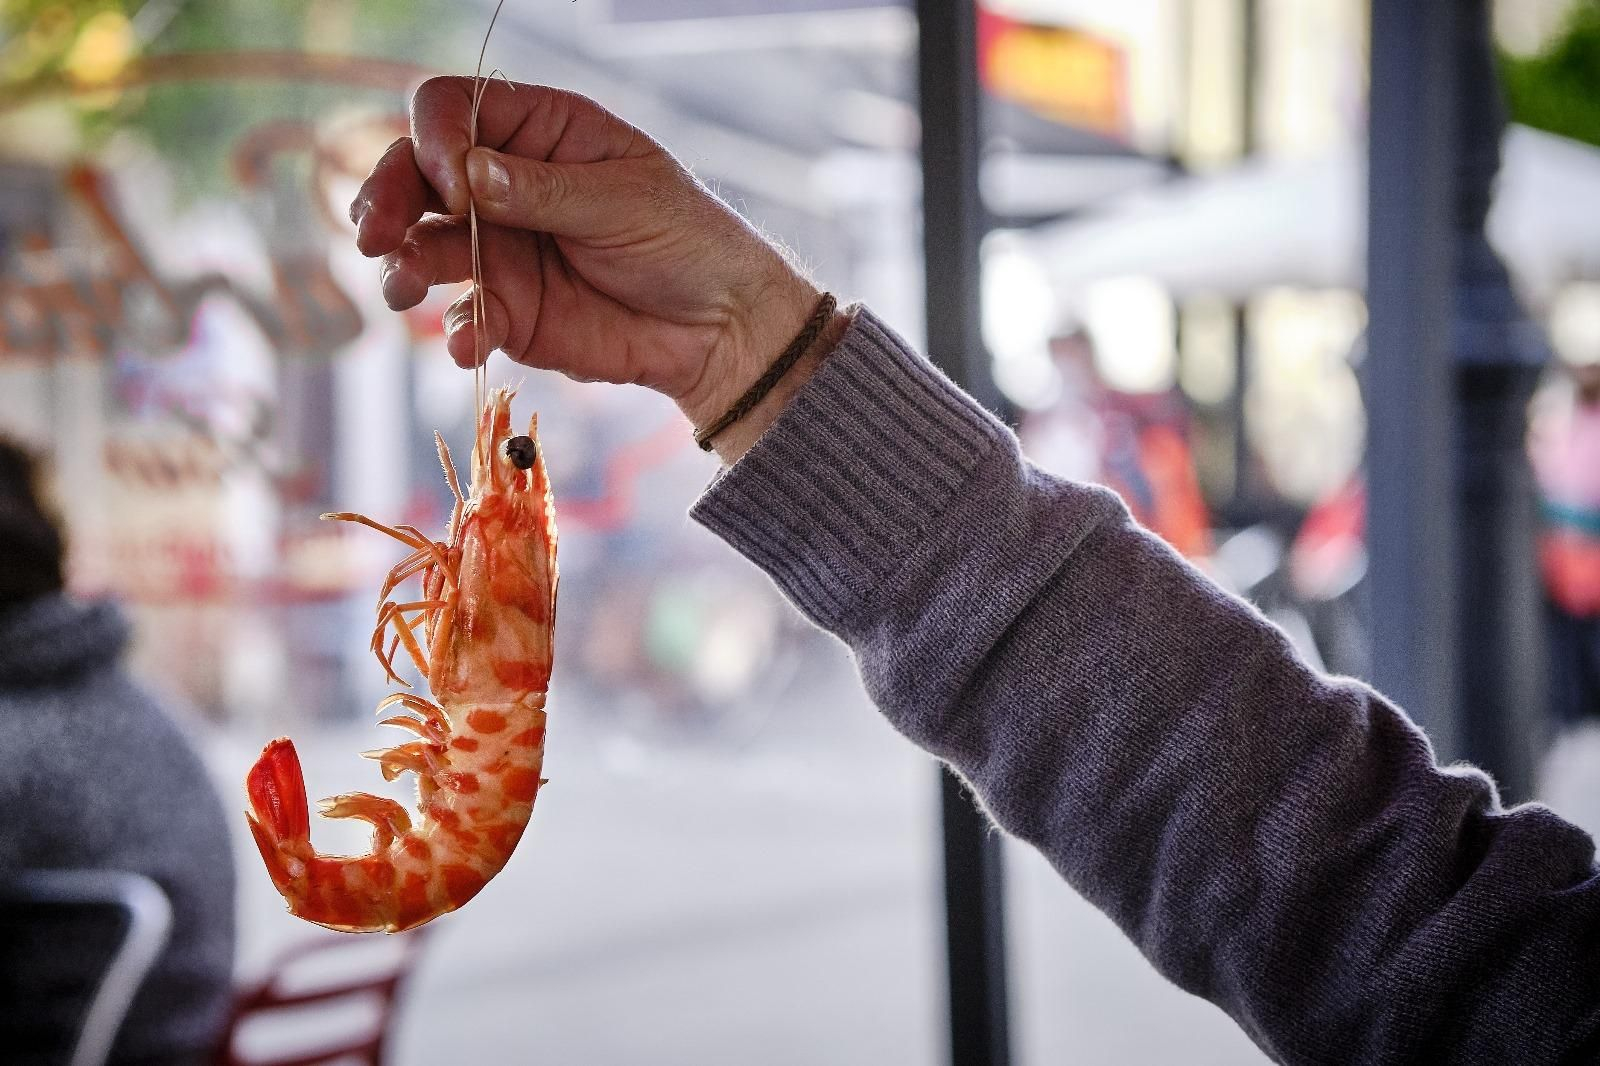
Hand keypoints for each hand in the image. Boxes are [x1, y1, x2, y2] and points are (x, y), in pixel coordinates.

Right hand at [349, 76, 819, 429]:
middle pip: (417, 175)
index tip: (457, 184)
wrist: (718, 327)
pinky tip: (469, 344)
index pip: (450, 109)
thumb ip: (542, 192)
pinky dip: (457, 331)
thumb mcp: (623, 201)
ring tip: (402, 285)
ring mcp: (499, 249)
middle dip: (389, 199)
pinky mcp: (508, 311)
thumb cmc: (686, 241)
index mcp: (539, 130)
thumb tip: (469, 176)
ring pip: (422, 245)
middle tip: (374, 233)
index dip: (436, 140)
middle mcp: (504, 184)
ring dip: (401, 264)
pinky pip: (463, 317)